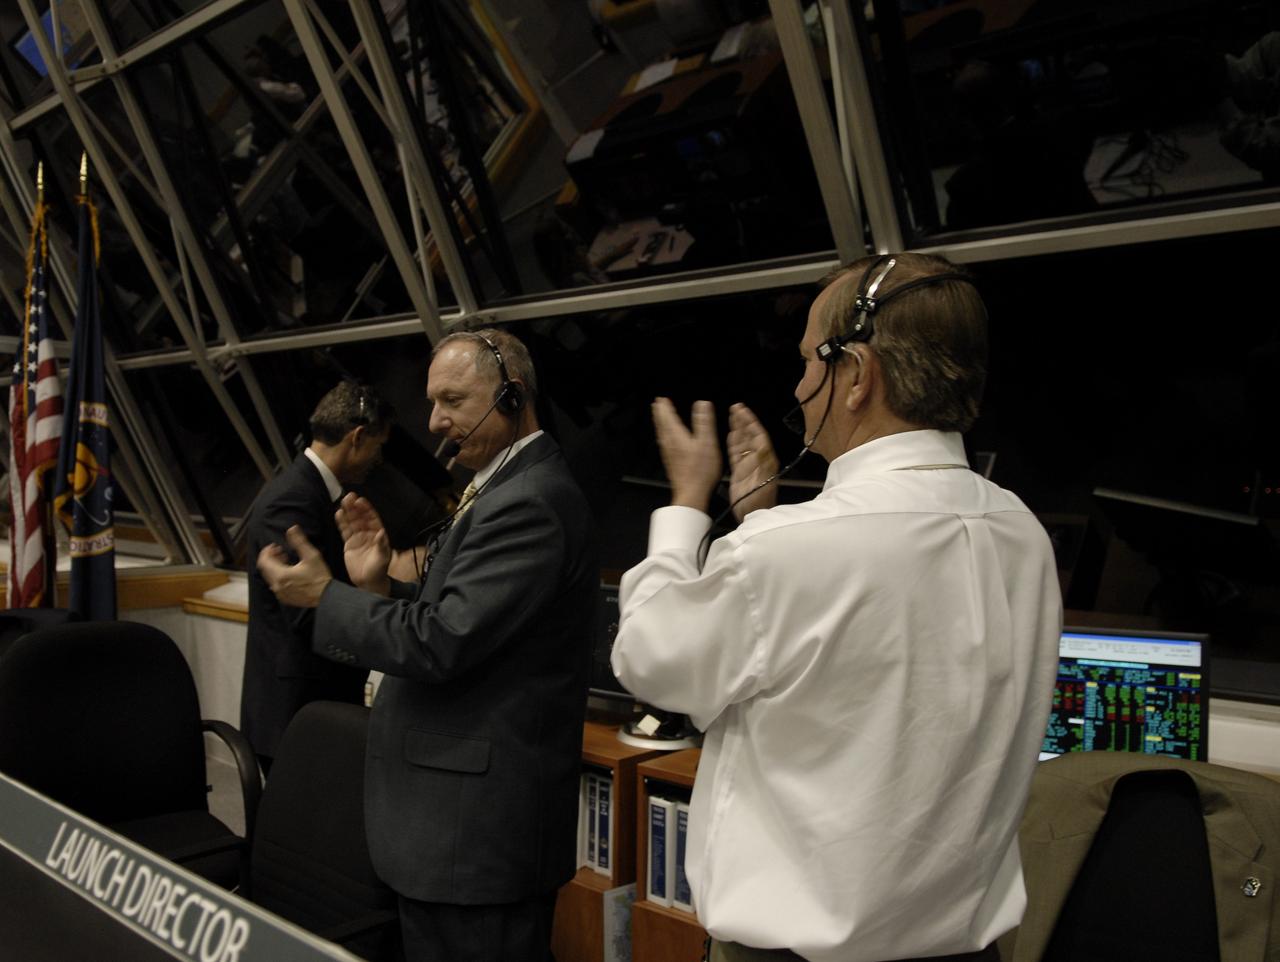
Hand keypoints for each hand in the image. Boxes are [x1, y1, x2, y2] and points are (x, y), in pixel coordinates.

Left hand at [257, 526, 332, 607]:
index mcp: (281, 575)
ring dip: (274, 566)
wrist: (326, 597)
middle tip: (280, 550)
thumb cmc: (319, 577)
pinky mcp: (285, 598)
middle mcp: (277, 586)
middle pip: (265, 569)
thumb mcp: (312, 555)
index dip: (267, 551)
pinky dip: (278, 576)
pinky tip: (290, 572)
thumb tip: (292, 529)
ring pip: (270, 577)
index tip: (275, 545)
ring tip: (285, 560)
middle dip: (270, 558)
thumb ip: (299, 541)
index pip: (264, 561)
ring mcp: (280, 593)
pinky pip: (276, 585)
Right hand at [335, 493, 391, 593]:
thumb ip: (381, 545)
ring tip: (343, 501)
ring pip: (352, 522)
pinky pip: (344, 531)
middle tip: (349, 497)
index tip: (361, 501)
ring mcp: (358, 538)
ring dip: (348, 512)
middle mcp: (368, 534)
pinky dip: (341, 523)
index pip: (372, 519)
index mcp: (378, 535)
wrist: (368, 582)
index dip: (367, 509)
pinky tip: (338, 514)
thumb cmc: (378, 570)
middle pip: (361, 517)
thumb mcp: (382, 558)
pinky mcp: (349, 544)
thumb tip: (381, 533)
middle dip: (355, 507)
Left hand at [652, 397, 721, 513]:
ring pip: (661, 434)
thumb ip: (704, 422)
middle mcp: (670, 444)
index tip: (661, 398)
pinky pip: (664, 444)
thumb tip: (702, 403)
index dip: (665, 407)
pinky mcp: (671, 463)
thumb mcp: (707, 442)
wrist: (691, 493)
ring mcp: (669, 454)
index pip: (668, 417)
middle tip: (656, 404)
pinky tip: (665, 440)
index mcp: (677, 436)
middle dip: (659, 413)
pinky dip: (663, 436)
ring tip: (658, 417)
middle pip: (662, 425)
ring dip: (659, 423)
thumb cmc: (700, 470)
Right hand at [727, 403, 779, 520]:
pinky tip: (729, 434)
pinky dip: (732, 442)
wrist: (751, 515)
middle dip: (744, 421)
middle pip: (750, 435)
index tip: (743, 411)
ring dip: (738, 428)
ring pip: (742, 441)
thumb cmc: (759, 500)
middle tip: (736, 407)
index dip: (751, 422)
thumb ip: (763, 462)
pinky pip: (735, 453)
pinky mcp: (739, 471)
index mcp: (765, 458)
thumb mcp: (763, 481)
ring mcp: (747, 464)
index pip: (758, 435)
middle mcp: (757, 458)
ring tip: (732, 415)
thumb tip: (762, 443)